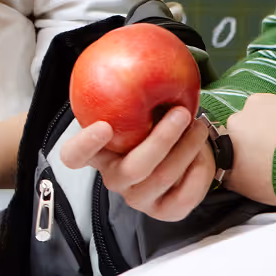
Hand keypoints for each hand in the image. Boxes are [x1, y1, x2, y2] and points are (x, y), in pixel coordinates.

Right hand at [60, 106, 212, 221]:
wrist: (181, 155)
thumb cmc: (152, 126)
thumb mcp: (136, 111)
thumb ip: (130, 99)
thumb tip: (139, 63)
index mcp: (98, 155)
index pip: (73, 157)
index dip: (84, 145)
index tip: (104, 126)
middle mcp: (114, 180)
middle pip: (134, 167)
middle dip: (162, 138)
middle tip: (182, 112)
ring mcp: (138, 198)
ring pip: (163, 177)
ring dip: (187, 149)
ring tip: (199, 126)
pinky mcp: (164, 211)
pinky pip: (185, 195)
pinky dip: (199, 171)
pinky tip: (202, 153)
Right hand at [224, 93, 275, 206]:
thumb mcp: (240, 183)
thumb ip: (227, 173)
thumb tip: (224, 173)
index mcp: (233, 124)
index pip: (230, 134)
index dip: (241, 148)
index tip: (249, 159)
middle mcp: (253, 107)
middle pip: (253, 122)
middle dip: (260, 136)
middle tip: (272, 157)